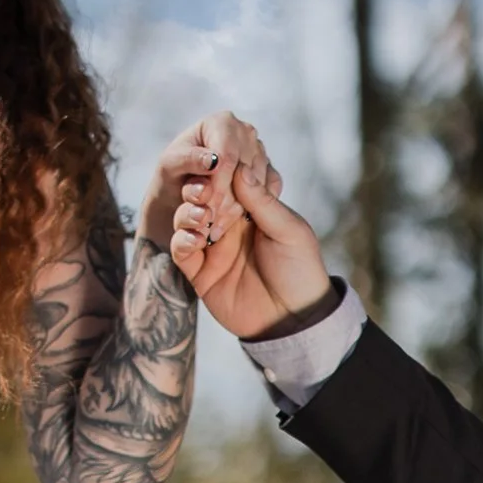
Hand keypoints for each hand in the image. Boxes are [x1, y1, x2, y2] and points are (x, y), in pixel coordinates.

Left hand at [139, 108, 278, 254]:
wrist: (183, 193)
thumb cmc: (173, 175)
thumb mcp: (170, 166)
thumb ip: (188, 160)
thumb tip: (213, 160)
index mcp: (222, 122)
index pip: (227, 156)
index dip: (219, 185)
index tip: (207, 210)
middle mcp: (245, 133)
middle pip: (245, 172)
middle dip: (227, 202)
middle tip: (210, 225)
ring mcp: (260, 153)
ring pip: (259, 186)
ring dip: (237, 212)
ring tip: (216, 228)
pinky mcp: (268, 173)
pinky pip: (269, 195)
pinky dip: (253, 213)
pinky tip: (232, 224)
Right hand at [169, 161, 333, 341]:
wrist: (293, 320)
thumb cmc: (300, 271)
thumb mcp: (289, 230)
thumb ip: (262, 201)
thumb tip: (240, 168)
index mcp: (253, 210)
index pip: (229, 181)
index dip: (221, 170)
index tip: (217, 161)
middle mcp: (230, 224)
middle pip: (203, 195)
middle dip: (200, 188)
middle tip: (204, 189)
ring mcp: (213, 248)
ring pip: (187, 218)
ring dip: (188, 212)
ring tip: (202, 215)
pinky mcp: (200, 272)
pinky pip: (181, 250)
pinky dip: (182, 240)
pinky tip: (195, 240)